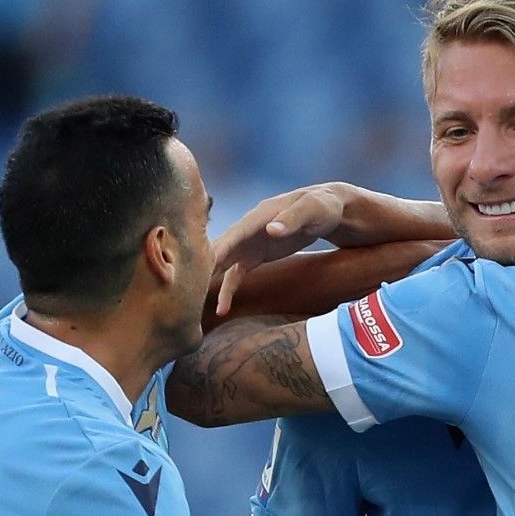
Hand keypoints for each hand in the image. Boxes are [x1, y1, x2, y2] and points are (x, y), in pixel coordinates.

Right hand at [210, 183, 356, 315]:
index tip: (205, 261)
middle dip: (204, 266)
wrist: (329, 212)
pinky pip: (235, 276)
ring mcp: (249, 244)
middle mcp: (248, 230)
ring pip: (223, 265)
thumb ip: (293, 219)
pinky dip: (228, 290)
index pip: (236, 232)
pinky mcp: (254, 257)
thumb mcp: (313, 209)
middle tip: (185, 285)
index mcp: (260, 216)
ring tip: (196, 303)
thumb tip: (271, 230)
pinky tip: (222, 309)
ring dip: (210, 281)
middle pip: (221, 249)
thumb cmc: (322, 206)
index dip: (221, 246)